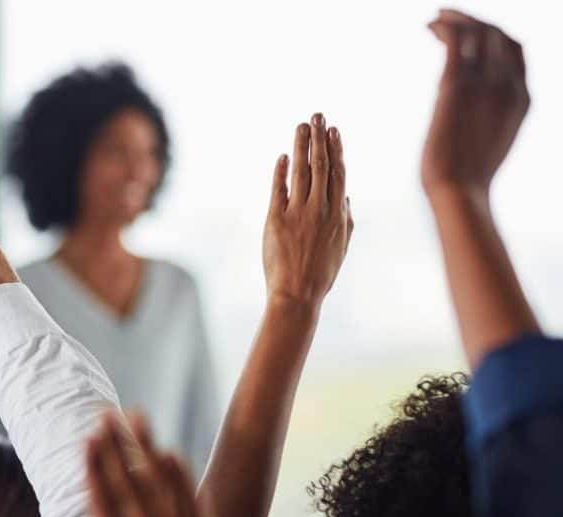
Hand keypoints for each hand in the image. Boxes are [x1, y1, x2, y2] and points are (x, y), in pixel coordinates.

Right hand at [47, 412, 236, 516]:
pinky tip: (170, 451)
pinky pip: (193, 505)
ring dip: (148, 450)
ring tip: (136, 417)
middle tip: (104, 415)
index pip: (104, 506)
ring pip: (162, 487)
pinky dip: (181, 478)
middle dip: (116, 449)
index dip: (95, 470)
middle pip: (130, 488)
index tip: (86, 440)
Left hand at [263, 114, 352, 308]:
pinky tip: (283, 156)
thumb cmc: (321, 273)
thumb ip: (346, 219)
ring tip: (301, 126)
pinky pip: (279, 190)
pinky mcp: (276, 220)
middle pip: (321, 166)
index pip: (338, 174)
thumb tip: (347, 196)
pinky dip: (281, 172)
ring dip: (301, 146)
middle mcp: (320, 210)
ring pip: (302, 172)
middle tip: (317, 116)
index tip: (334, 130)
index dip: (336, 150)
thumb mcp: (341, 246)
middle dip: (319, 139)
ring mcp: (298, 214)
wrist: (297, 294)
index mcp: (339, 215)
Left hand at [421, 9, 529, 200]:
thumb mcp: (493, 141)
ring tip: (435, 18)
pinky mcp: (455, 86)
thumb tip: (475, 117)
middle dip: (474, 20)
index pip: (516, 48)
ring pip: (477, 31)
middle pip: (498, 33)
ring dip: (456, 18)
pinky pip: (455, 41)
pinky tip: (429, 26)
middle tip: (448, 17)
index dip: (496, 33)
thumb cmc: (468, 178)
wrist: (459, 192)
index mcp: (522, 98)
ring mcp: (483, 84)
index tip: (473, 30)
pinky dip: (443, 26)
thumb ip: (491, 118)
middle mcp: (507, 85)